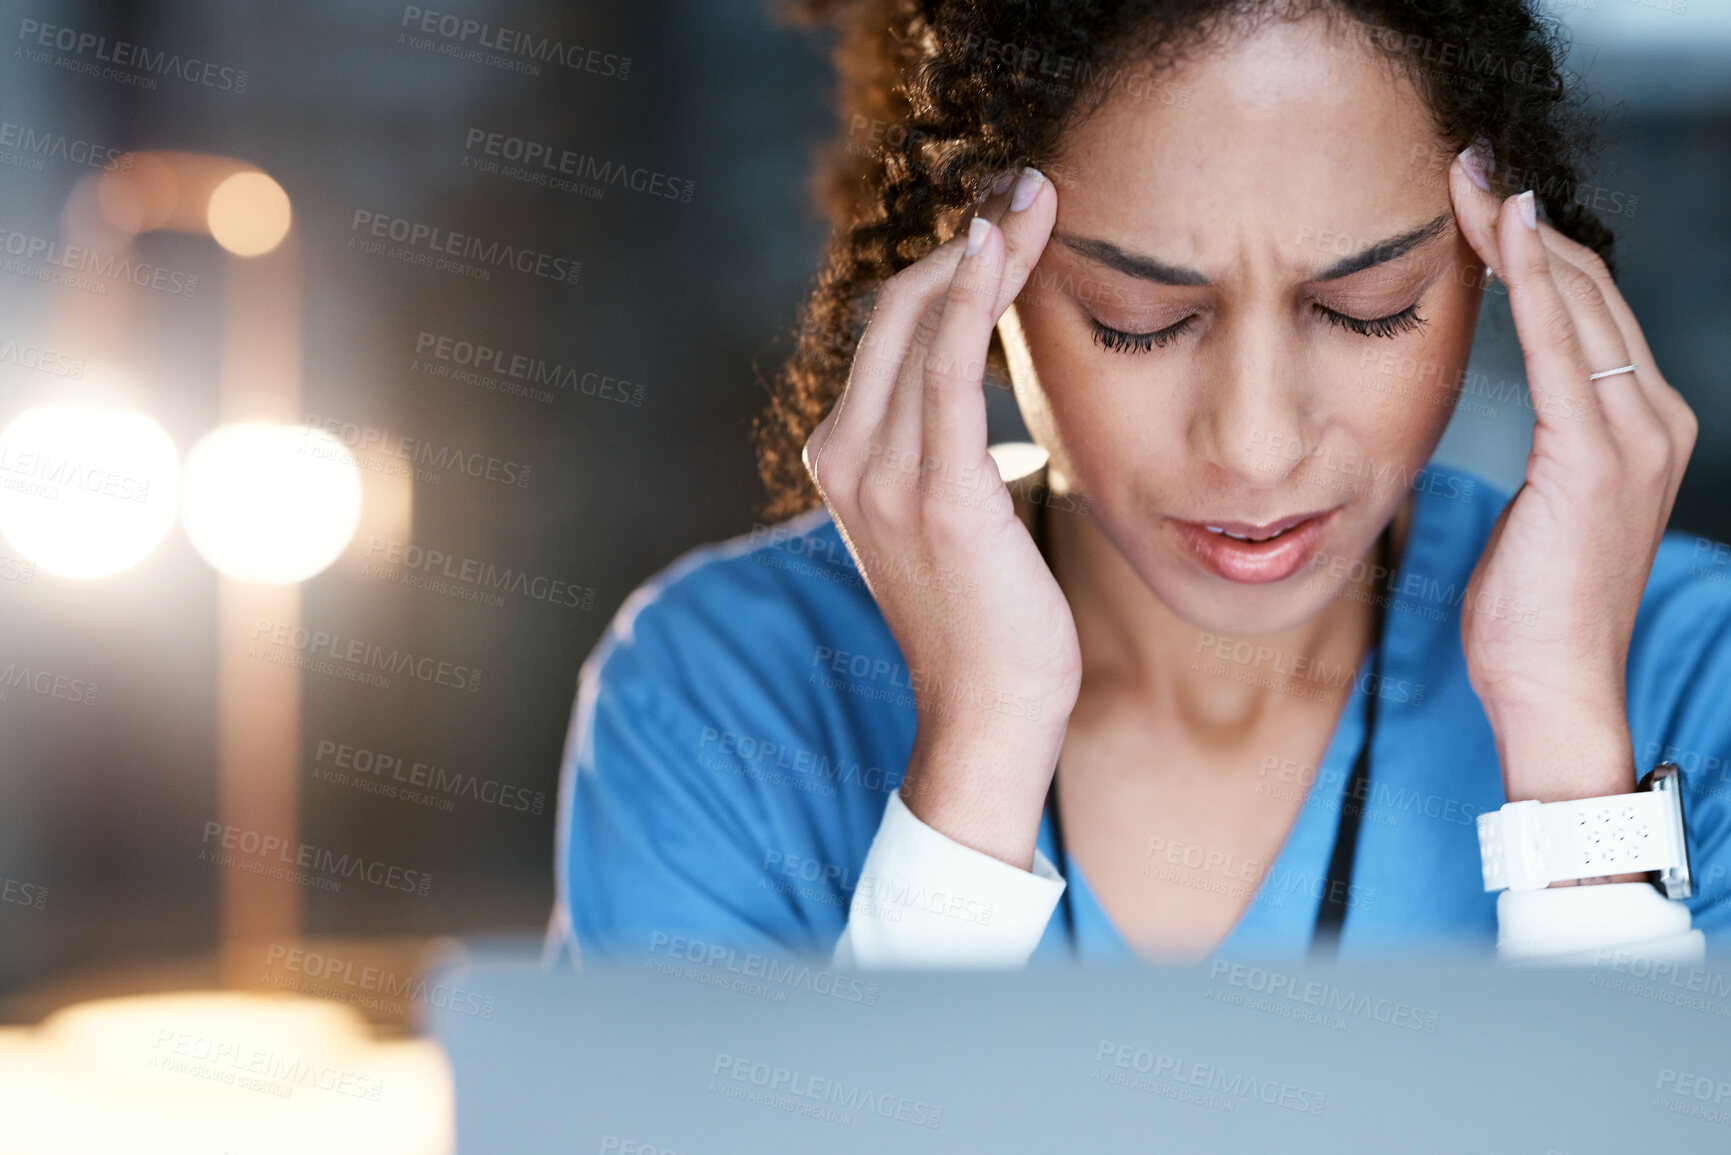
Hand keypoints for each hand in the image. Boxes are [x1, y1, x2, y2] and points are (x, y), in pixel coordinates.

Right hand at [801, 167, 1078, 869]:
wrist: (988, 713)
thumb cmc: (989, 616)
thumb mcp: (951, 515)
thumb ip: (945, 445)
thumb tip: (976, 390)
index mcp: (843, 457)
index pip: (889, 332)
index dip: (948, 266)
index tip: (1008, 220)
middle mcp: (845, 457)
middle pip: (899, 312)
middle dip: (967, 240)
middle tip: (1030, 188)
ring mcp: (882, 476)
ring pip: (924, 326)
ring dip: (982, 251)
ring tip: (1036, 198)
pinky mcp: (936, 493)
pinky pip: (947, 371)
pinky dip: (972, 300)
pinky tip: (1000, 248)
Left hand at [1447, 148, 1697, 808]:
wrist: (1552, 686)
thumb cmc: (1528, 614)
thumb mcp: (1535, 516)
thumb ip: (1539, 458)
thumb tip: (1506, 428)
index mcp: (1637, 433)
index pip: (1587, 319)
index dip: (1537, 256)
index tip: (1483, 207)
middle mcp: (1653, 420)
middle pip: (1587, 295)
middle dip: (1525, 228)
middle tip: (1468, 170)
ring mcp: (1635, 435)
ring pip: (1577, 305)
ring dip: (1521, 237)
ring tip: (1470, 181)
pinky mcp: (1596, 455)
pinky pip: (1560, 347)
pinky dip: (1531, 284)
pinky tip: (1503, 235)